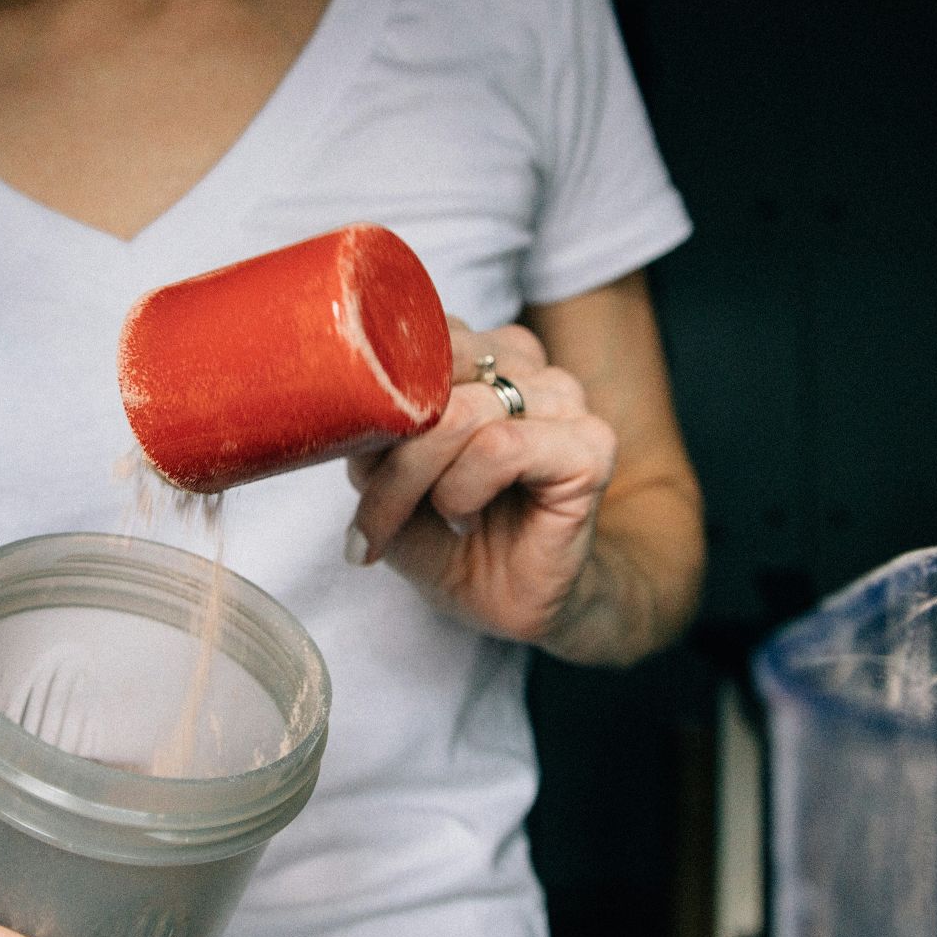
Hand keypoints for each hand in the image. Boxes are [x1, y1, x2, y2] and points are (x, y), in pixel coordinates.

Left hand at [345, 317, 616, 647]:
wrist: (503, 599)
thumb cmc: (446, 535)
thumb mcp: (383, 479)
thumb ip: (370, 432)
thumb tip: (346, 410)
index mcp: (480, 353)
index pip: (416, 336)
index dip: (373, 400)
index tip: (348, 464)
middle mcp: (525, 364)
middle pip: (434, 372)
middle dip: (389, 447)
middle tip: (371, 513)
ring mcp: (564, 399)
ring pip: (462, 413)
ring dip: (416, 480)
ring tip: (415, 522)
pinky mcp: (590, 446)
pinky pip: (501, 447)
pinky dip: (463, 491)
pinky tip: (464, 519)